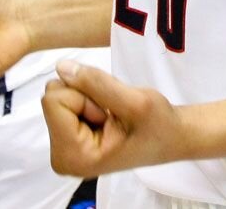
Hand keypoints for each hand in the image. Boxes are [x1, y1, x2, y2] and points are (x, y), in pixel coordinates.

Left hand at [42, 59, 189, 178]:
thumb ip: (96, 84)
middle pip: (53, 98)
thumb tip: (61, 66)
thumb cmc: (159, 125)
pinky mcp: (67, 139)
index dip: (86, 97)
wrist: (172, 137)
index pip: (54, 101)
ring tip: (112, 116)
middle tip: (113, 115)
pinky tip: (107, 117)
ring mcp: (63, 149)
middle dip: (86, 97)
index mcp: (74, 157)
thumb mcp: (135, 101)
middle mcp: (61, 158)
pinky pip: (65, 100)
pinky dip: (88, 100)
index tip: (110, 115)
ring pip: (59, 95)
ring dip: (88, 97)